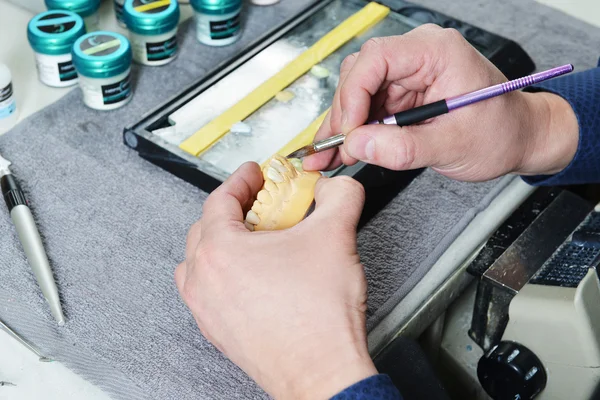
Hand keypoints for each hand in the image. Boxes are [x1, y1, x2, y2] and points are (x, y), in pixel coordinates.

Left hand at [175, 163, 376, 398]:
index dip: (241, 179)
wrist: (322, 373)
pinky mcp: (219, 332)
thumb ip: (339, 196)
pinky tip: (255, 277)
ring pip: (199, 262)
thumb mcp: (336, 235)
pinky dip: (224, 275)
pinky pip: (208, 292)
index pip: (220, 199)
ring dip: (221, 243)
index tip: (255, 174)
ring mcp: (207, 310)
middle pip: (206, 227)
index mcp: (220, 251)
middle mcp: (204, 281)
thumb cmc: (318, 318)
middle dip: (233, 209)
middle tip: (261, 204)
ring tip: (254, 241)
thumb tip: (337, 188)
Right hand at [304, 24, 578, 180]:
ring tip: (329, 156)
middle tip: (338, 149)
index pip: (377, 58)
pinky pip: (368, 107)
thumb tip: (358, 144)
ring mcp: (408, 74)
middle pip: (360, 74)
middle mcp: (418, 56)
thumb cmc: (501, 132)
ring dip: (343, 126)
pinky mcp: (402, 94)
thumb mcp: (454, 144)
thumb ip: (404, 147)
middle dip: (345, 115)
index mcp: (437, 52)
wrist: (519, 139)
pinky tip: (338, 150)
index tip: (349, 131)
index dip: (354, 94)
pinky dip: (354, 131)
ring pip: (358, 92)